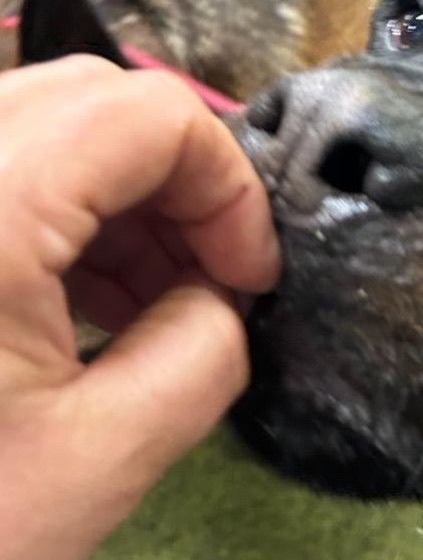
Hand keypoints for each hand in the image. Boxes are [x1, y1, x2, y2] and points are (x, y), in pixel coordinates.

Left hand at [0, 58, 277, 559]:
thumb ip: (203, 352)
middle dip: (174, 180)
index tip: (248, 278)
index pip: (146, 114)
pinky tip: (75, 304)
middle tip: (209, 276)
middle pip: (89, 97)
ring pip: (36, 126)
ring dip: (114, 197)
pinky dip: (53, 217)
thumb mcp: (102, 461)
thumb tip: (222, 298)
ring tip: (147, 301)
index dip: (227, 186)